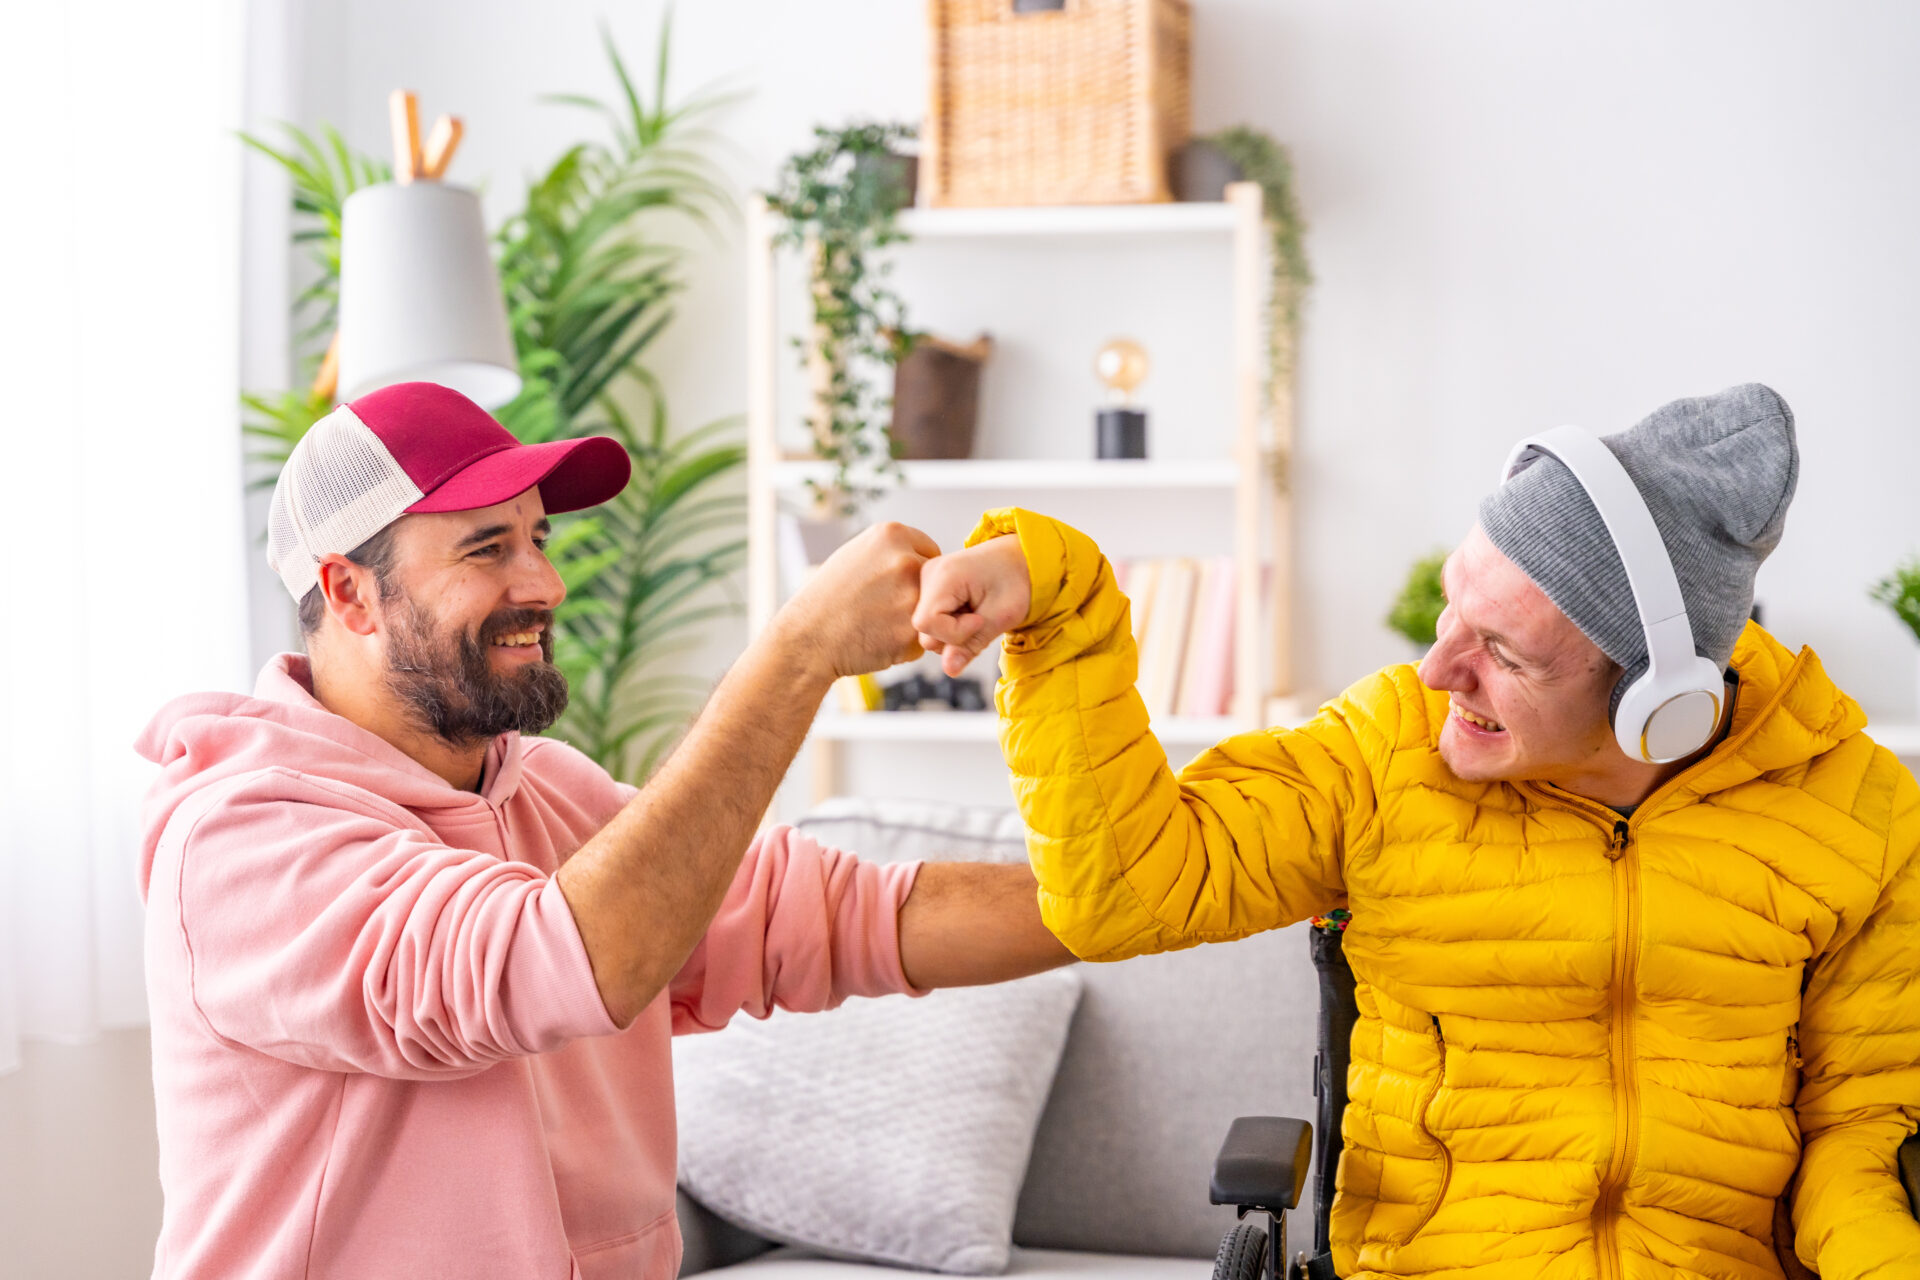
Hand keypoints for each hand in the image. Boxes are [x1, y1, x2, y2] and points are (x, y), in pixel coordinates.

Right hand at [778, 521, 940, 679]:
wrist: (807, 638)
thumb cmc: (826, 599)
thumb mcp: (856, 555)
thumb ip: (891, 551)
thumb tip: (922, 555)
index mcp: (892, 534)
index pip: (930, 550)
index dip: (917, 570)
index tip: (897, 585)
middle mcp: (905, 560)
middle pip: (934, 580)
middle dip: (919, 594)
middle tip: (885, 607)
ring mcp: (911, 595)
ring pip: (930, 609)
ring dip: (913, 618)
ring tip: (879, 623)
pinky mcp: (912, 630)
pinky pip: (922, 636)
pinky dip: (906, 643)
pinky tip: (878, 640)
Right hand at [913, 535, 1031, 677]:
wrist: (1021, 557)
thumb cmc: (1016, 581)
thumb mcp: (1001, 616)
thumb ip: (972, 644)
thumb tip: (949, 670)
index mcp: (943, 575)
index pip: (927, 623)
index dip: (954, 633)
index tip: (981, 620)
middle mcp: (927, 574)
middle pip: (924, 630)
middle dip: (954, 636)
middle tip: (982, 618)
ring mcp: (926, 579)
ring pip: (927, 629)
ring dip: (954, 632)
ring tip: (977, 612)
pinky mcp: (929, 586)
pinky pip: (932, 619)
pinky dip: (952, 623)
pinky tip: (969, 610)